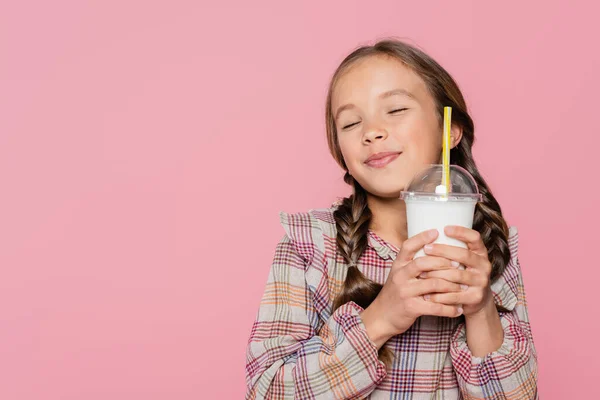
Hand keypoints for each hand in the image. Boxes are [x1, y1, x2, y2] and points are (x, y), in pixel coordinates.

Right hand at [360, 229, 463, 347]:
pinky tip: (458, 309)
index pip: (408, 246)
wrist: (381, 317)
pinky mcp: (411, 307)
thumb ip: (412, 265)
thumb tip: (434, 251)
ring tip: (463, 287)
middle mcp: (400, 276)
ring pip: (433, 284)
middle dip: (443, 262)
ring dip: (451, 286)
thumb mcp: (398, 275)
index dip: (421, 237)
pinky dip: (449, 309)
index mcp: (398, 265)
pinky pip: (434, 306)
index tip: (436, 231)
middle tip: (458, 263)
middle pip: (423, 263)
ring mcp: (405, 291)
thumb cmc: (395, 294)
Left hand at [420, 225, 493, 316]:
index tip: (445, 228)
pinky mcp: (475, 297)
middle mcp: (484, 266)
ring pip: (456, 275)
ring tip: (421, 272)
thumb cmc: (463, 274)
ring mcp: (481, 282)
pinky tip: (428, 293)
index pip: (475, 238)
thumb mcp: (463, 260)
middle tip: (426, 248)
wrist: (477, 301)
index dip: (461, 232)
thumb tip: (426, 235)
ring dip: (436, 273)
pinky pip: (455, 295)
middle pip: (463, 255)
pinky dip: (440, 295)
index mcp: (481, 253)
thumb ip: (452, 250)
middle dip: (443, 250)